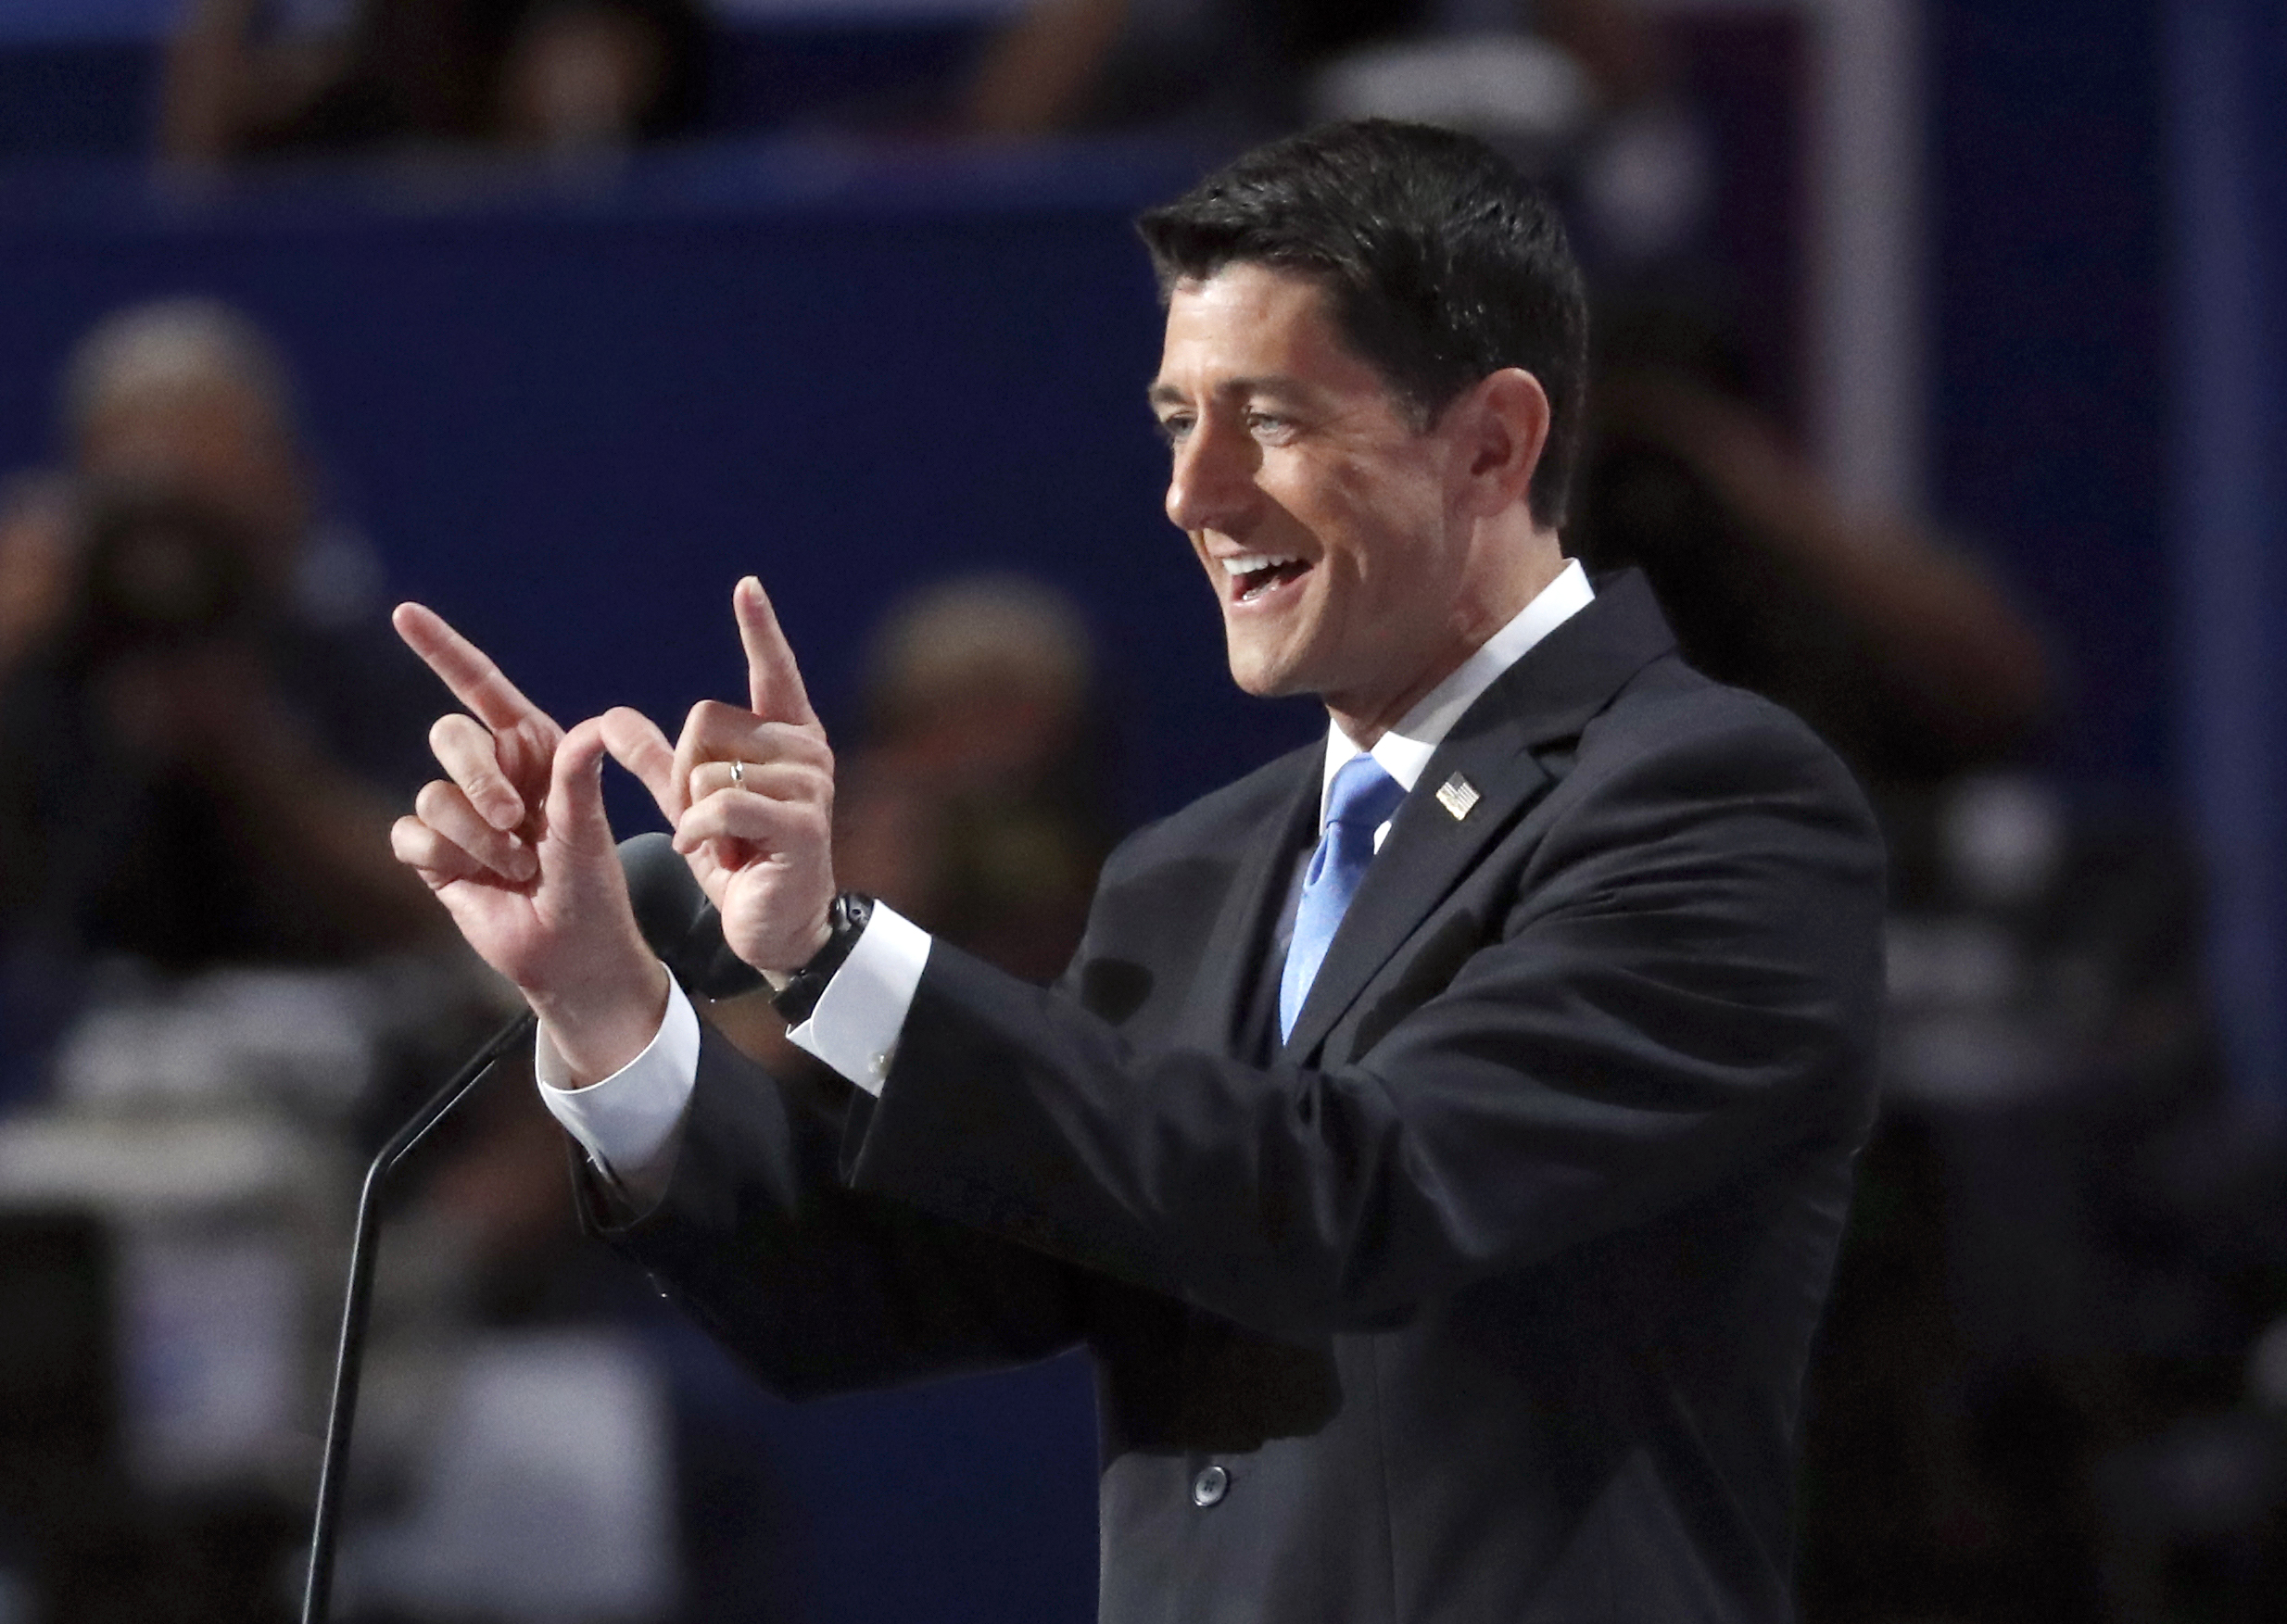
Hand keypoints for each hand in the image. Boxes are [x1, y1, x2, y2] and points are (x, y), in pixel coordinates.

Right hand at [390, 602, 664, 1080]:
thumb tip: (591, 727)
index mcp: (534, 749)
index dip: (442, 649)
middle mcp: (492, 772)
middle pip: (449, 738)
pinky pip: (410, 834)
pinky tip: (477, 880)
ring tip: (518, 869)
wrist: (570, 954)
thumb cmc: (592, 890)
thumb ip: (579, 781)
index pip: (480, 687)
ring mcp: (459, 812)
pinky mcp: (432, 853)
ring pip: (432, 795)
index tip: (404, 612)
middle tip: (518, 821)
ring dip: (476, 838)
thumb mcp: (589, 835)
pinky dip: (445, 860)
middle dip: (479, 779)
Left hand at [601, 577, 836, 977]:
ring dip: (696, 816)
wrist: (776, 928)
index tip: (747, 586)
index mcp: (786, 738)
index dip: (760, 629)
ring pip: (707, 768)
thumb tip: (612, 719)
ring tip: (730, 845)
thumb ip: (657, 762)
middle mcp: (806, 751)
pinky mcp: (802, 824)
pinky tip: (723, 857)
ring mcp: (810, 786)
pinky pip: (719, 804)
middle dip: (685, 775)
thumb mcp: (690, 806)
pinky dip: (701, 834)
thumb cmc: (740, 861)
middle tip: (712, 822)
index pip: (773, 672)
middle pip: (705, 721)